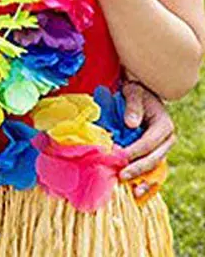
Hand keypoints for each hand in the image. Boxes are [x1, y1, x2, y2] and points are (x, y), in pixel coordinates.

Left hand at [119, 81, 174, 197]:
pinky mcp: (155, 155)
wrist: (141, 95)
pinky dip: (144, 180)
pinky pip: (151, 170)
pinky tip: (136, 192)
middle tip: (121, 175)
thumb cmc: (136, 92)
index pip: (148, 143)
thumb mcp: (134, 92)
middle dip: (137, 169)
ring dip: (143, 180)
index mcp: (164, 126)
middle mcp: (167, 141)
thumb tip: (130, 124)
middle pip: (153, 159)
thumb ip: (133, 107)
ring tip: (132, 192)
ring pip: (155, 169)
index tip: (118, 156)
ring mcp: (162, 149)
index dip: (133, 151)